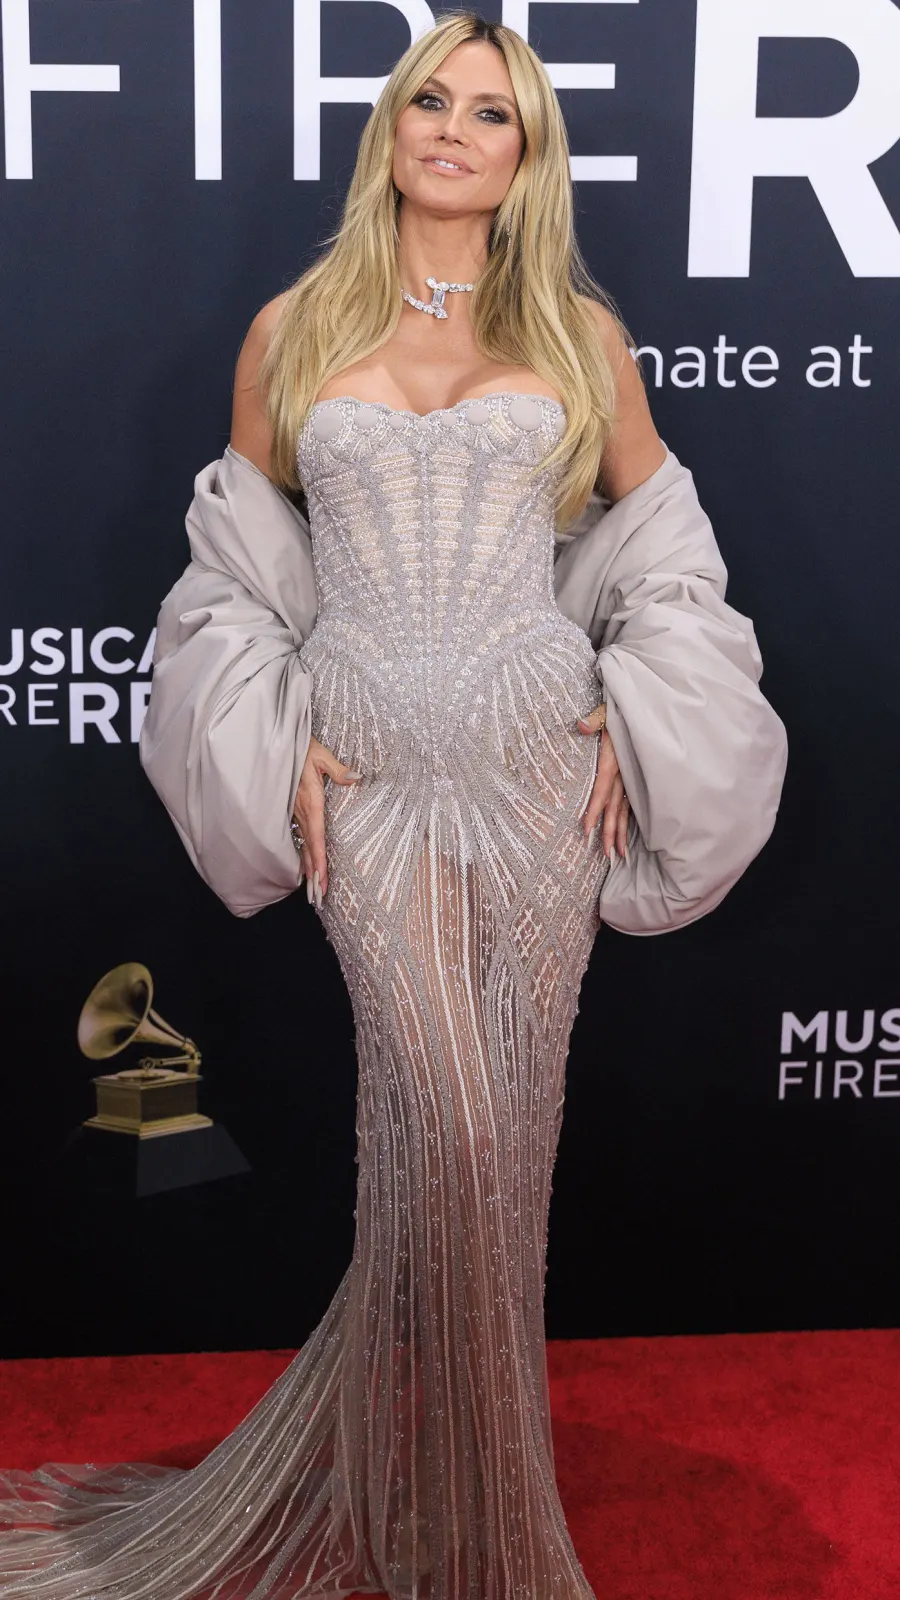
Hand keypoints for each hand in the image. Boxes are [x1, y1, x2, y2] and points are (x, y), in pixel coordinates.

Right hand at [292, 736, 361, 905]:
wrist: (271, 744)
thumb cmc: (297, 747)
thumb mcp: (320, 755)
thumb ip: (338, 769)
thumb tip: (356, 778)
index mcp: (310, 802)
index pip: (317, 838)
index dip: (320, 861)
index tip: (323, 881)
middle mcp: (300, 812)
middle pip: (309, 849)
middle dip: (314, 874)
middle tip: (318, 898)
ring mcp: (292, 812)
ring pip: (302, 845)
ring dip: (308, 868)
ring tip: (312, 890)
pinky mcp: (289, 809)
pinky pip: (296, 835)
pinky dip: (302, 853)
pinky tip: (304, 864)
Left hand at [576, 702, 629, 860]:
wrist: (648, 710)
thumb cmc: (624, 711)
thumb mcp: (607, 711)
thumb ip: (595, 720)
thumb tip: (579, 725)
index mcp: (614, 760)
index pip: (602, 790)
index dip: (594, 810)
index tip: (586, 829)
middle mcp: (624, 774)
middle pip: (615, 807)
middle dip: (609, 832)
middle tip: (605, 855)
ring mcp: (633, 778)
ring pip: (626, 810)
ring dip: (621, 833)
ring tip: (618, 855)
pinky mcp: (637, 779)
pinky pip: (633, 804)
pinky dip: (629, 822)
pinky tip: (626, 836)